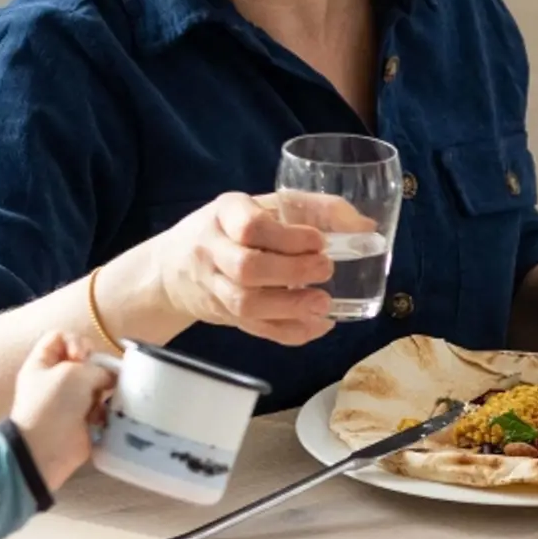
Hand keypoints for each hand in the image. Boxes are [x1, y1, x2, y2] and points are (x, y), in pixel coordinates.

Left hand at [11, 332, 111, 492]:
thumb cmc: (53, 404)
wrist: (46, 448)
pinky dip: (107, 410)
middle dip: (96, 368)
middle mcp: (55, 379)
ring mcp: (70, 401)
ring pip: (97, 384)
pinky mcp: (83, 420)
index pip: (61, 337)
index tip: (83, 357)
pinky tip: (105, 416)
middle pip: (84, 361)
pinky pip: (102, 407)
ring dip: (104, 391)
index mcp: (42, 363)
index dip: (76, 341)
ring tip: (105, 399)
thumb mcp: (74, 373)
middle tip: (99, 379)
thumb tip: (111, 378)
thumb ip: (98, 368)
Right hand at [125, 191, 356, 344]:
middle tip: (326, 269)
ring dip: (289, 307)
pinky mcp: (223, 316)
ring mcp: (214, 287)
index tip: (318, 241)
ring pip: (246, 304)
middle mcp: (212, 250)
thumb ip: (311, 210)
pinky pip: (254, 329)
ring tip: (324, 304)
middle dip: (292, 271)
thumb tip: (365, 224)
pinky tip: (317, 325)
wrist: (172, 268)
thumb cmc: (230, 230)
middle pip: (247, 268)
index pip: (250, 226)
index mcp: (224, 215)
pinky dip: (289, 332)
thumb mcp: (261, 207)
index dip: (288, 237)